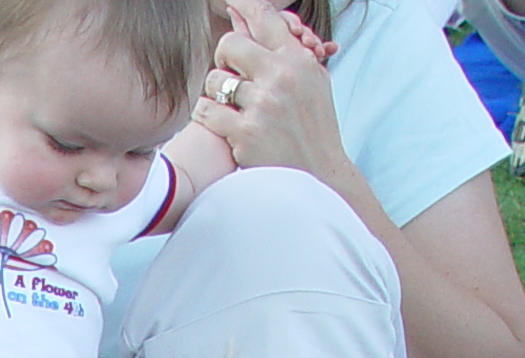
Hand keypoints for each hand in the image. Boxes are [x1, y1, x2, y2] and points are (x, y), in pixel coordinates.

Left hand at [192, 0, 350, 181]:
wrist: (318, 174)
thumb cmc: (312, 127)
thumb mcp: (312, 82)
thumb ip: (286, 53)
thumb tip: (252, 21)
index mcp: (299, 60)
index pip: (266, 19)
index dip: (244, 6)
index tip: (230, 1)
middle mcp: (281, 77)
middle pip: (230, 45)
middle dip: (223, 58)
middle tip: (230, 74)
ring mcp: (263, 105)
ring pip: (215, 80)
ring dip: (216, 93)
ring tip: (232, 107)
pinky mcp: (245, 132)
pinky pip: (207, 110)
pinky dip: (208, 116)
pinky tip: (220, 122)